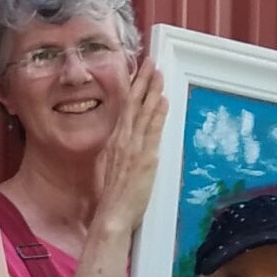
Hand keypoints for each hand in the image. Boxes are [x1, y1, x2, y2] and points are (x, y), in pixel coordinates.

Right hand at [94, 57, 169, 233]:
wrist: (113, 213)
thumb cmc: (113, 197)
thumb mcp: (113, 167)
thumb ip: (121, 151)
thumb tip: (128, 142)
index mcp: (114, 141)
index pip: (124, 109)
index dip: (132, 89)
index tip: (139, 74)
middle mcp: (122, 140)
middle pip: (133, 104)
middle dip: (143, 81)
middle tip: (150, 62)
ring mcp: (134, 147)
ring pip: (143, 112)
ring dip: (152, 91)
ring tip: (159, 74)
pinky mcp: (145, 157)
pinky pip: (152, 129)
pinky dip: (158, 113)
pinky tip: (163, 100)